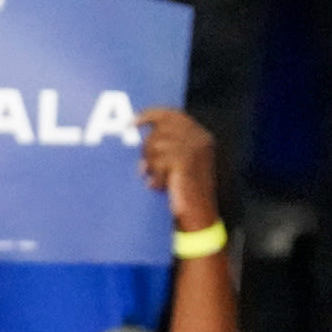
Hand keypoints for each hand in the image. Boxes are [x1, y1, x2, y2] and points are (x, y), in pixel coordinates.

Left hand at [140, 107, 219, 233]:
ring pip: (157, 144)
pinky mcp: (187, 162)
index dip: (150, 114)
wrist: (198, 217)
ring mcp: (195, 150)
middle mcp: (200, 139)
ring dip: (151, 164)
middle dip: (147, 149)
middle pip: (160, 129)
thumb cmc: (182, 192)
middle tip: (145, 169)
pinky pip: (159, 161)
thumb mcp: (175, 164)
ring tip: (155, 180)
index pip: (173, 114)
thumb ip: (164, 145)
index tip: (130, 122)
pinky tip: (157, 186)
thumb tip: (135, 127)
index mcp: (200, 136)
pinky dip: (155, 176)